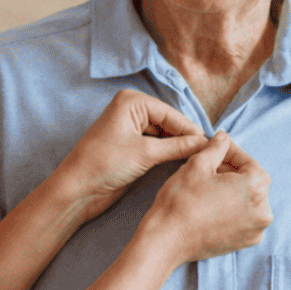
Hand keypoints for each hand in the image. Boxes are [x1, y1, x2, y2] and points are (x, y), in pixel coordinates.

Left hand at [54, 90, 209, 223]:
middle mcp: (132, 109)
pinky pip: (156, 145)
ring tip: (200, 159)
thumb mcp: (145, 153)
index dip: (191, 130)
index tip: (212, 145)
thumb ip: (178, 147)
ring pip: (164, 135)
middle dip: (186, 137)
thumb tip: (205, 143)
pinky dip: (169, 152)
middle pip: (169, 123)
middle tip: (210, 153)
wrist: (77, 189)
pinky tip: (183, 162)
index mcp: (132, 101)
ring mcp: (131, 127)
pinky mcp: (131, 145)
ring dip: (179, 146)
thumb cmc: (104, 164)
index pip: (171, 114)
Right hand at [144, 130, 271, 265]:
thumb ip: (216, 147)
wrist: (168, 239)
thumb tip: (223, 138)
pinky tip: (212, 204)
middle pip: (252, 182)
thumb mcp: (198, 164)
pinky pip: (245, 217)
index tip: (217, 147)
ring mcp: (256, 229)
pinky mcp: (246, 242)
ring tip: (210, 184)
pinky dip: (233, 208)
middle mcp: (263, 211)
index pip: (250, 163)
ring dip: (233, 190)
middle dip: (234, 171)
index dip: (232, 152)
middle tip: (212, 165)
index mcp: (255, 188)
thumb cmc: (182, 200)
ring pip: (249, 200)